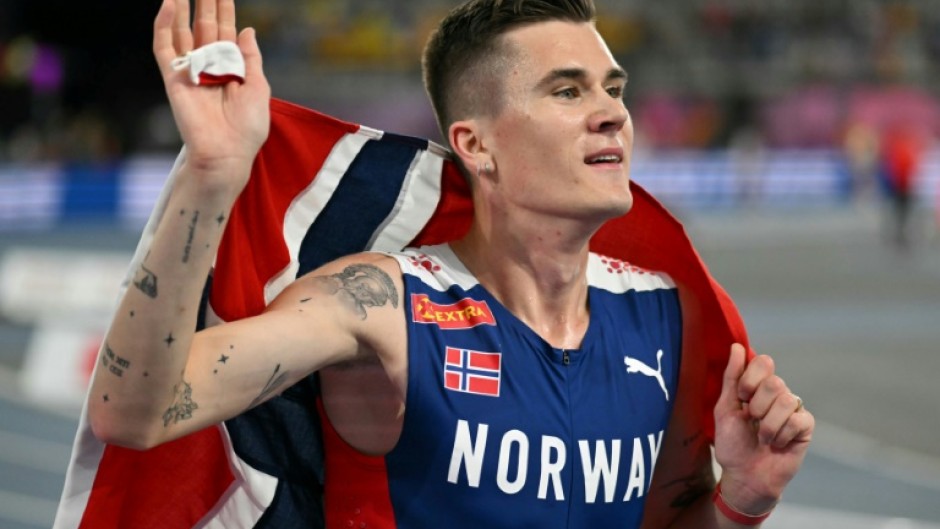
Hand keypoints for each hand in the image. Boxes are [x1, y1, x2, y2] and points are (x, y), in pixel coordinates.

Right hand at [153, 0, 270, 184]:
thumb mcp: (258, 87)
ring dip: (183, 7)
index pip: (225, 32)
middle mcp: (209, 67)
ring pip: (183, 32)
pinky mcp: (174, 79)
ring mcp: (190, 72)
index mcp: (230, 69)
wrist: (228, 154)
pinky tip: (171, 5)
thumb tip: (247, 29)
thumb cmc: (247, 128)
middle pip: (204, 27)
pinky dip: (165, 26)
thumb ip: (251, 57)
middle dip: (204, 3)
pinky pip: (165, 48)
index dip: (224, 10)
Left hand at [712, 344, 813, 514]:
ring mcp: (793, 409)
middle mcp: (777, 394)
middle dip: (757, 406)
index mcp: (757, 386)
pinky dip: (782, 434)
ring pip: (787, 400)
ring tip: (762, 437)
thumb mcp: (725, 408)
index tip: (741, 398)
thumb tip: (737, 346)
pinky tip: (777, 444)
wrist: (744, 475)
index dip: (751, 379)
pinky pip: (798, 420)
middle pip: (775, 382)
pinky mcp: (805, 427)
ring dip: (768, 424)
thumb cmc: (733, 443)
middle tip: (752, 421)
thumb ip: (732, 377)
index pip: (764, 362)